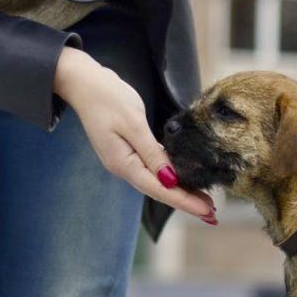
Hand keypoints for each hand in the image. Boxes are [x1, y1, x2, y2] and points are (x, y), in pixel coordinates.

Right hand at [54, 47, 216, 223]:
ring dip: (181, 193)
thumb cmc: (107, 97)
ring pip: (158, 183)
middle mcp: (124, 167)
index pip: (160, 189)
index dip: (185, 202)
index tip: (207, 211)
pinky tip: (184, 182)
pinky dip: (172, 178)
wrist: (82, 82)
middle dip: (187, 203)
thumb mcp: (133, 123)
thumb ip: (152, 153)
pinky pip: (154, 171)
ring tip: (204, 203)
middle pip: (160, 191)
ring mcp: (125, 160)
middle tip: (213, 215)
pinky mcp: (129, 151)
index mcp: (124, 163)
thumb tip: (169, 179)